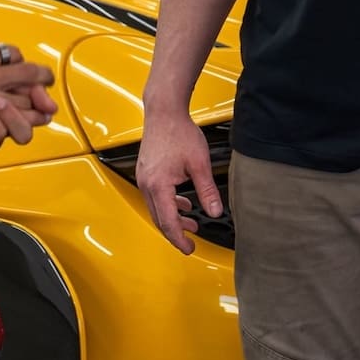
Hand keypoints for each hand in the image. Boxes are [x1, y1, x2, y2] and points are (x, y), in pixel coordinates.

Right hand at [136, 111, 221, 254]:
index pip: (168, 222)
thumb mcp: (199, 164)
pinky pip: (155, 195)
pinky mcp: (145, 170)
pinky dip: (168, 203)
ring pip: (156, 207)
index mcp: (158, 185)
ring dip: (172, 217)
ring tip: (190, 223)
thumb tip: (215, 211)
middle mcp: (146, 183)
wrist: (164, 111)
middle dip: (175, 232)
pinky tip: (182, 202)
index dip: (179, 239)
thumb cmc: (178, 132)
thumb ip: (207, 190)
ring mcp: (143, 177)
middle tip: (190, 241)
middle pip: (159, 218)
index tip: (190, 248)